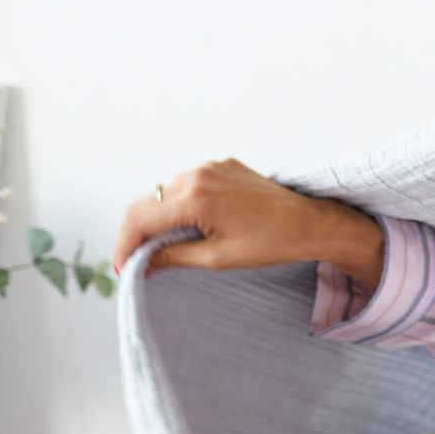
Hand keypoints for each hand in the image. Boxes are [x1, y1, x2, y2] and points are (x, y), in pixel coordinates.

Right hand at [110, 158, 379, 279]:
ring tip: (163, 246)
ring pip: (167, 192)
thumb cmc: (271, 242)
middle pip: (148, 202)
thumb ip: (172, 256)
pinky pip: (190, 184)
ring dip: (160, 217)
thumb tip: (144, 262)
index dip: (124, 245)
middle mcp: (198, 174)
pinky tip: (190, 225)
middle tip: (136, 261)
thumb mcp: (216, 257)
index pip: (139, 218)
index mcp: (193, 197)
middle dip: (137, 232)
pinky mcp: (225, 166)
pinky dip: (182, 204)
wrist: (311, 223)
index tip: (123, 267)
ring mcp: (212, 167)